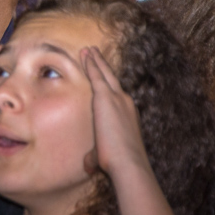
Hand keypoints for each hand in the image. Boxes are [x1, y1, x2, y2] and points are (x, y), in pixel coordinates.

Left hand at [81, 47, 147, 175]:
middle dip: (102, 64)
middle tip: (94, 51)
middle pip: (111, 78)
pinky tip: (85, 55)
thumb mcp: (105, 156)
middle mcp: (124, 101)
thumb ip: (94, 156)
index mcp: (127, 112)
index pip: (115, 92)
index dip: (107, 81)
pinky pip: (96, 76)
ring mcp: (117, 98)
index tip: (101, 72)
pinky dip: (91, 64)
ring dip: (96, 60)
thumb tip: (88, 165)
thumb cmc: (118, 162)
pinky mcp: (105, 98)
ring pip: (104, 74)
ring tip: (88, 49)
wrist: (128, 162)